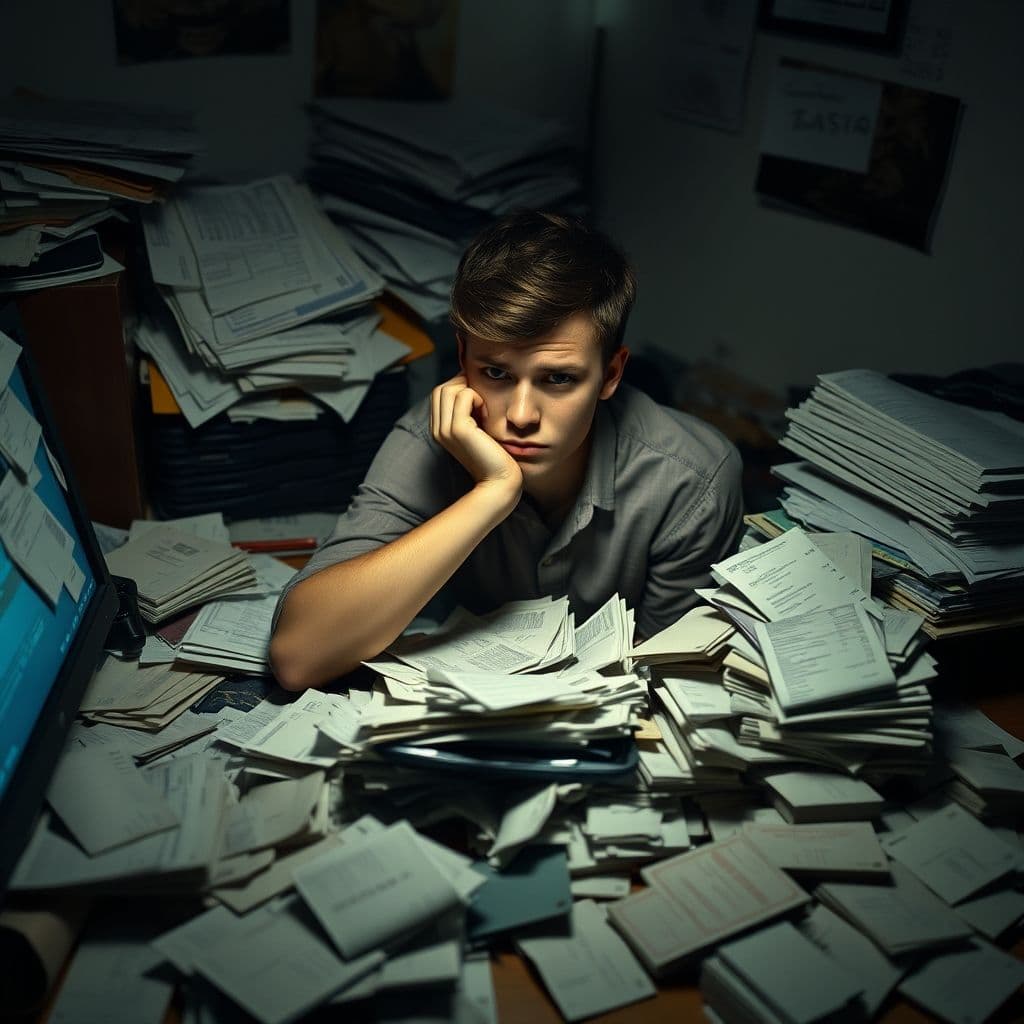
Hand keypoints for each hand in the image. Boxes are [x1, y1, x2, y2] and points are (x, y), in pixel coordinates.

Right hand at [431, 374, 522, 496]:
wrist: (498, 480)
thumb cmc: (493, 456)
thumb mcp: (476, 430)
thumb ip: (469, 412)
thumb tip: (471, 385)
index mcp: (439, 430)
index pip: (439, 394)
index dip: (458, 386)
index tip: (478, 394)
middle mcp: (438, 429)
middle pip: (441, 389)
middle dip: (462, 386)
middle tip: (482, 400)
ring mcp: (445, 429)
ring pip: (450, 389)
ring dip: (471, 392)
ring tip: (483, 409)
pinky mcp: (459, 429)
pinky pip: (464, 396)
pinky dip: (477, 397)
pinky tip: (487, 414)